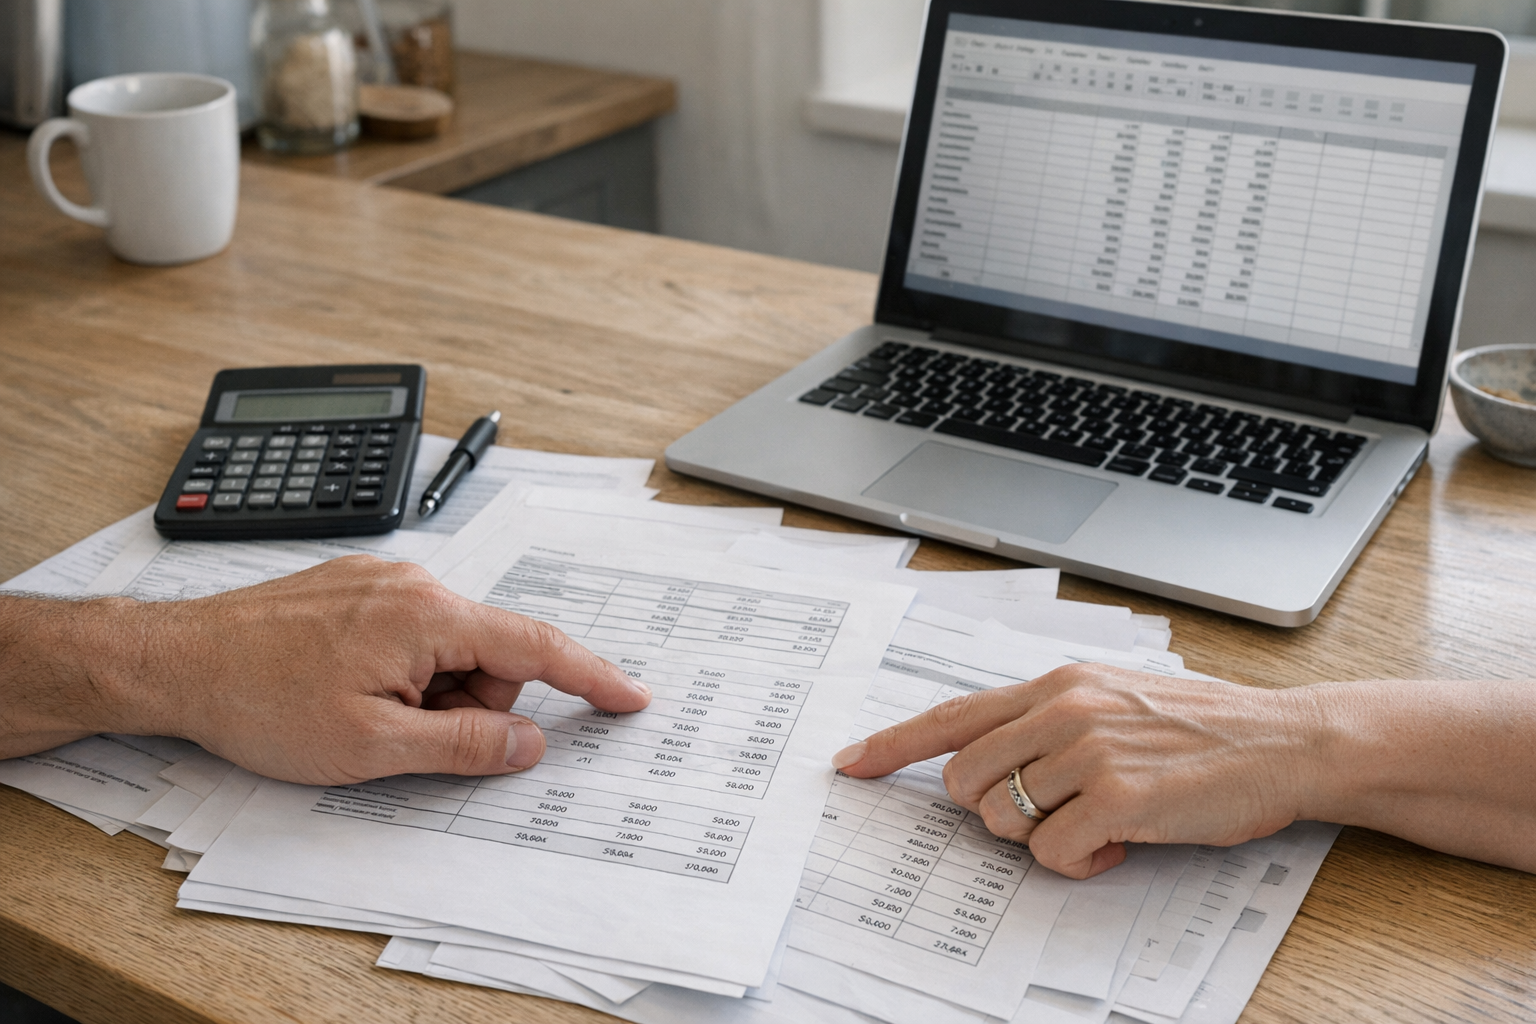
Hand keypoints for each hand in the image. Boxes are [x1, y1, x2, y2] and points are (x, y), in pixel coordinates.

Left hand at [103, 556, 650, 783]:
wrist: (175, 661)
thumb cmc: (260, 699)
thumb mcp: (371, 744)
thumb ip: (463, 742)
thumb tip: (529, 741)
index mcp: (429, 615)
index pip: (536, 648)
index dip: (591, 678)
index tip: (631, 698)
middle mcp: (415, 583)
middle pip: (488, 656)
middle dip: (466, 705)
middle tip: (403, 736)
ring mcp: (382, 580)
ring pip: (448, 649)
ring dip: (426, 692)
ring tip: (360, 713)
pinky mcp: (356, 588)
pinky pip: (411, 635)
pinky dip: (401, 672)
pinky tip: (347, 689)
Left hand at [831, 664, 1318, 877]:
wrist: (1284, 741)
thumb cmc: (1201, 731)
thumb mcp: (1115, 699)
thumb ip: (1049, 720)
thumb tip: (991, 762)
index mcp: (1057, 683)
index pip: (951, 714)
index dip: (893, 744)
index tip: (851, 763)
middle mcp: (1063, 708)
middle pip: (964, 779)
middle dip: (990, 811)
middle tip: (1049, 812)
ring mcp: (1088, 751)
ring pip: (1003, 820)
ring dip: (1041, 838)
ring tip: (1099, 823)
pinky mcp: (1118, 797)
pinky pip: (1052, 853)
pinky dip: (1080, 863)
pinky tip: (1121, 843)